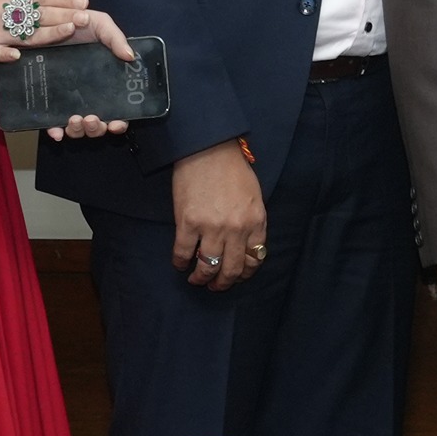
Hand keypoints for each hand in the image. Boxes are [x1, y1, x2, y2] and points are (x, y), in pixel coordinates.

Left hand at [45, 9, 138, 142]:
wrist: (45, 21)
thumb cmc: (77, 23)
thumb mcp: (100, 24)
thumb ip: (116, 38)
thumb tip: (130, 56)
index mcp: (106, 82)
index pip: (118, 110)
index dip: (119, 122)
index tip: (116, 123)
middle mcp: (88, 95)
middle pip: (97, 124)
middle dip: (96, 128)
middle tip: (91, 119)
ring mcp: (67, 99)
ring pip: (76, 128)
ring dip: (78, 130)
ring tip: (75, 119)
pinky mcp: (47, 100)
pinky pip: (51, 123)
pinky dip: (55, 131)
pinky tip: (55, 130)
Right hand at [171, 137, 265, 292]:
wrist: (208, 149)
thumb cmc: (232, 169)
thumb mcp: (254, 197)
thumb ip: (251, 222)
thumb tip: (244, 245)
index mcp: (256, 222)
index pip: (255, 259)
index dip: (245, 273)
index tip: (237, 276)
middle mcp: (237, 229)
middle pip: (232, 269)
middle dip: (223, 283)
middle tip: (215, 286)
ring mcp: (212, 228)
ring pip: (208, 267)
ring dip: (201, 278)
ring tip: (197, 279)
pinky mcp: (188, 223)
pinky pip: (184, 253)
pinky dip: (180, 263)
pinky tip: (180, 264)